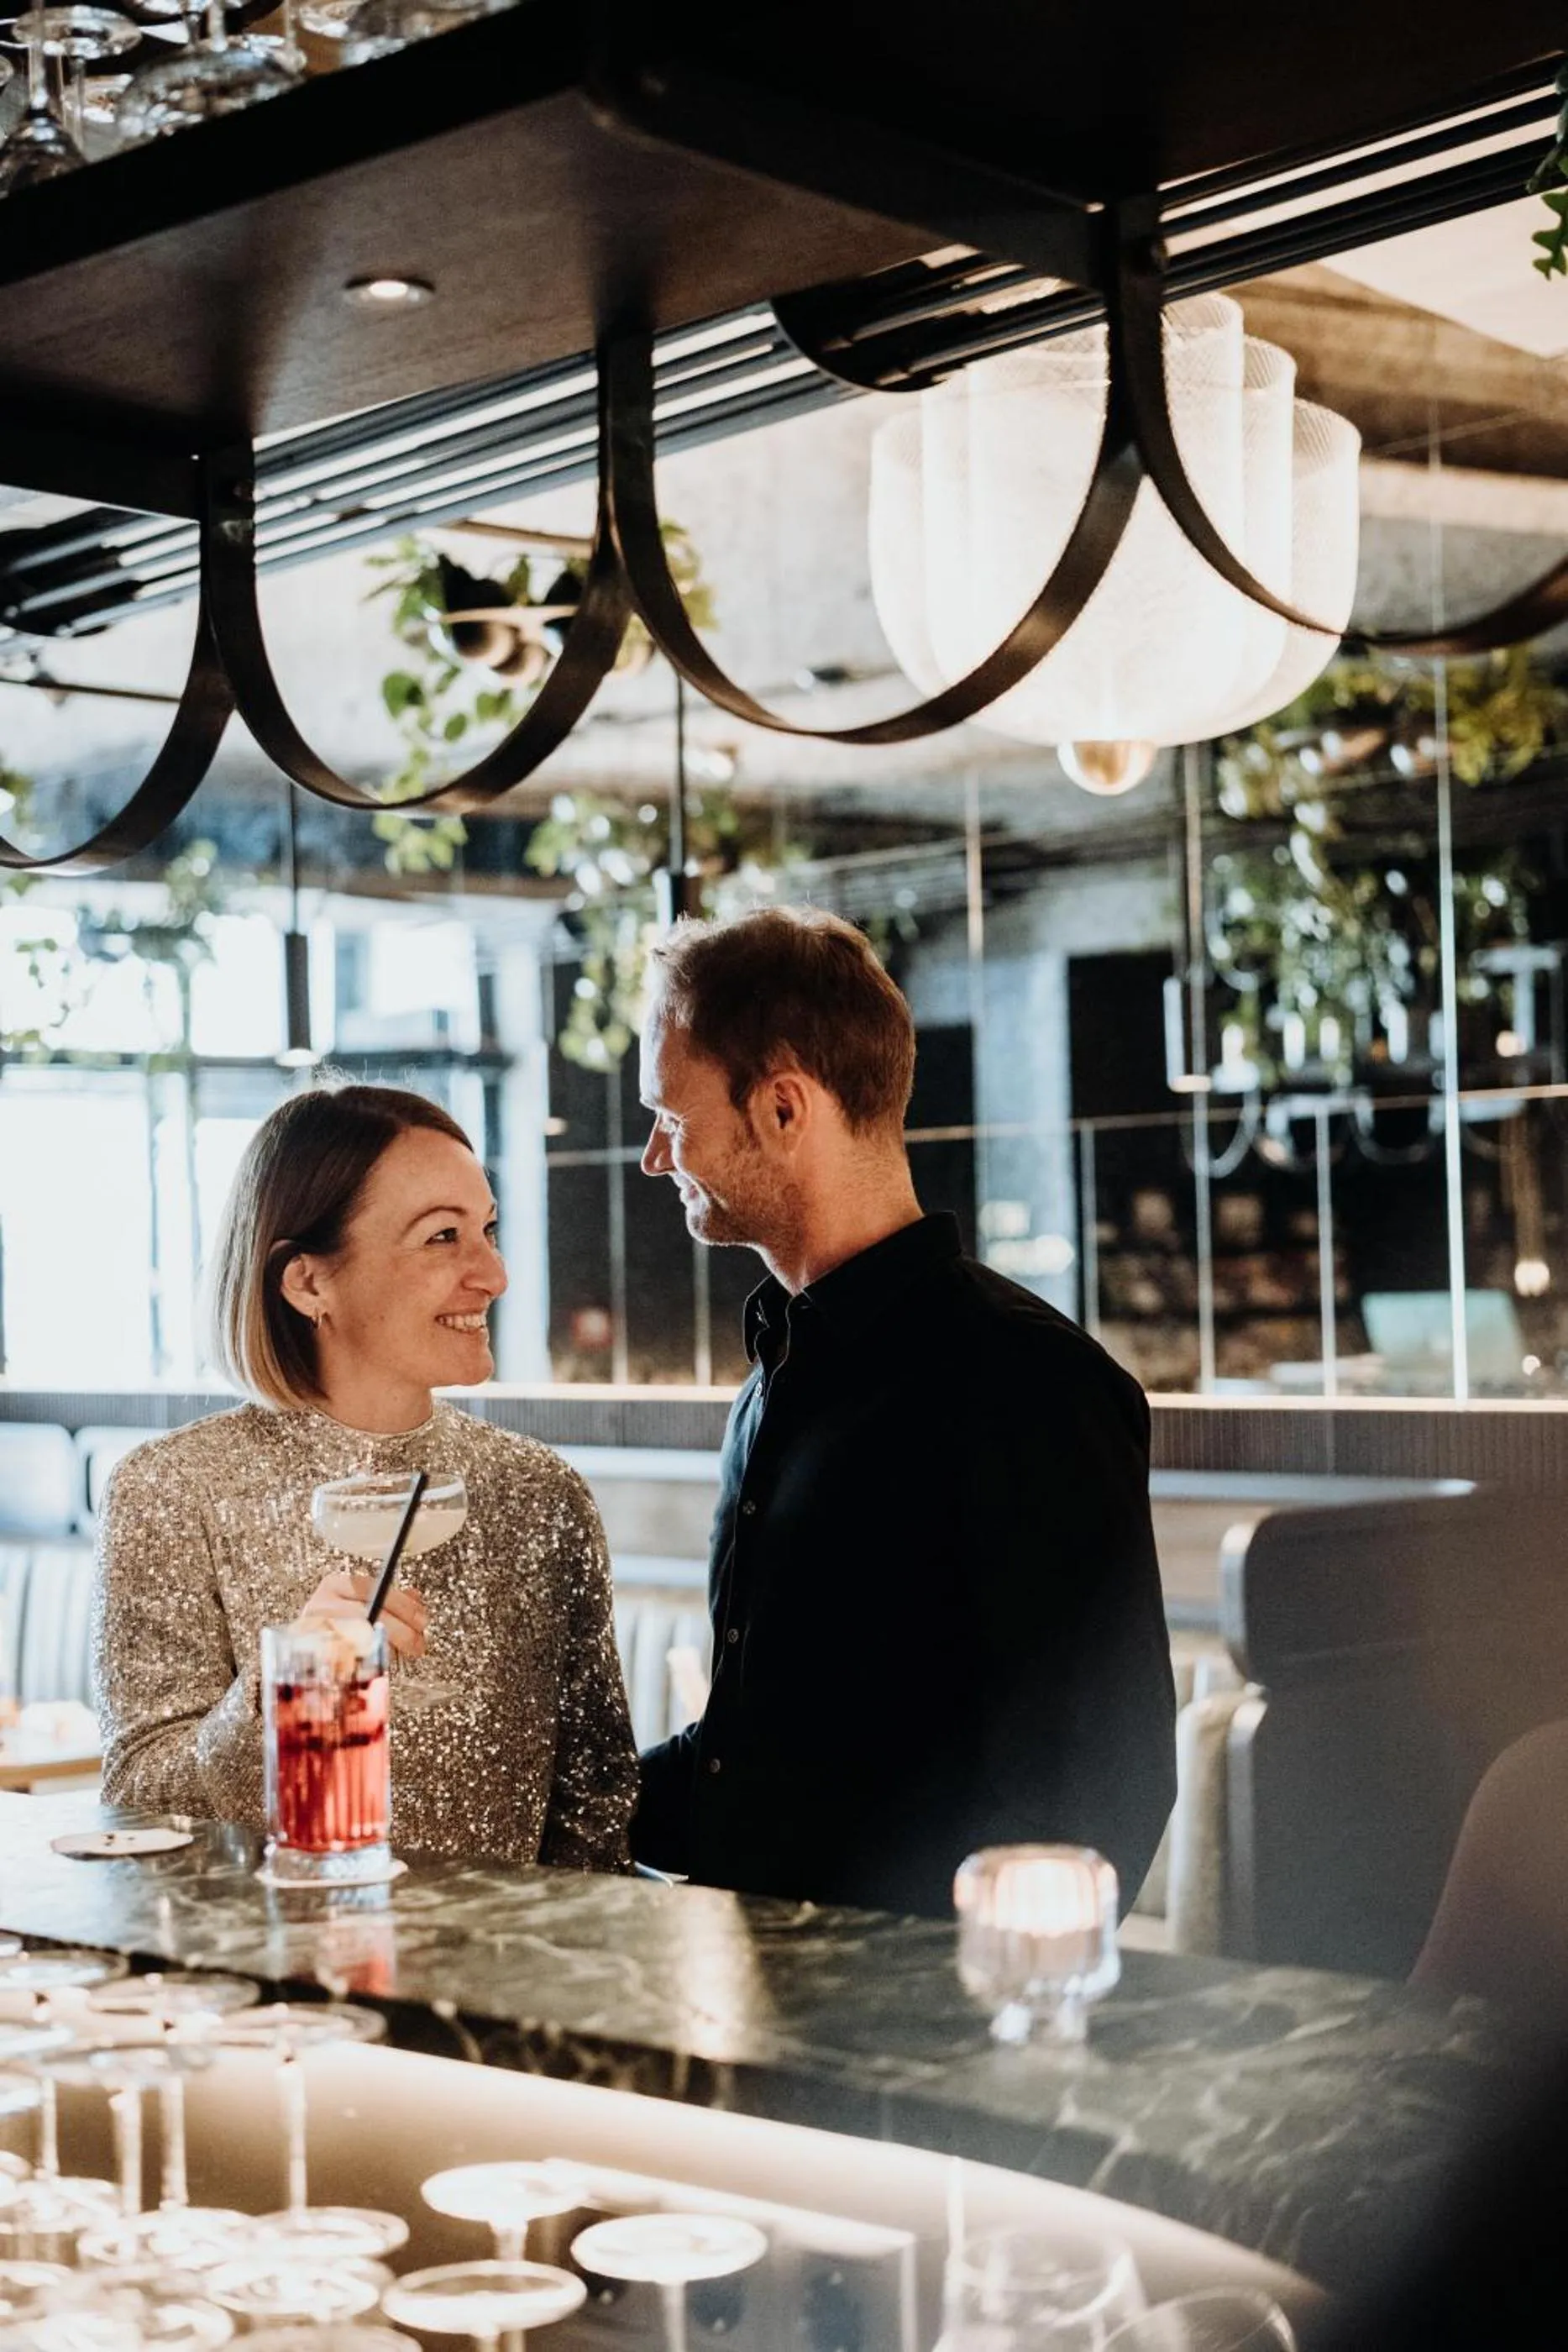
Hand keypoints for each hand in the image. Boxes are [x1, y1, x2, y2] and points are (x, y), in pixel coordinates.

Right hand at [299, 1569, 426, 1660]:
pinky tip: (384, 1662)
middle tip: (418, 1641)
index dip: (401, 1604)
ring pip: (358, 1637)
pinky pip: (347, 1659)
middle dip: (401, 1630)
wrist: (305, 1651)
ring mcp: (314, 1629)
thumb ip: (391, 1600)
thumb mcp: (364, 1604)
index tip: (422, 1619)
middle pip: (367, 1614)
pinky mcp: (313, 1654)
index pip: (372, 1588)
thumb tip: (416, 1597)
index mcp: (334, 1585)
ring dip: (388, 1647)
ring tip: (406, 1652)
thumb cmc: (341, 1624)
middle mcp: (320, 1604)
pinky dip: (369, 1661)